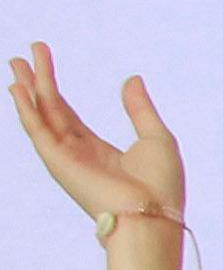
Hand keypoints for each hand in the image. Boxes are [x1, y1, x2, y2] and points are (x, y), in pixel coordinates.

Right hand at [6, 44, 179, 223]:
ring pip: (42, 115)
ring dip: (28, 88)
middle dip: (36, 82)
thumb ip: (140, 108)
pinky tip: (18, 88)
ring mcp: (66, 158)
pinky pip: (38, 130)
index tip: (44, 61)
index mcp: (99, 152)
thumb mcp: (156, 138)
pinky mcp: (59, 162)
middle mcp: (77, 154)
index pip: (68, 115)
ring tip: (15, 62)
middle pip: (50, 111)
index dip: (55, 89)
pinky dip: (26, 108)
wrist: (152, 214)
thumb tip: (132, 79)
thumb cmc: (160, 185)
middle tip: (22, 55)